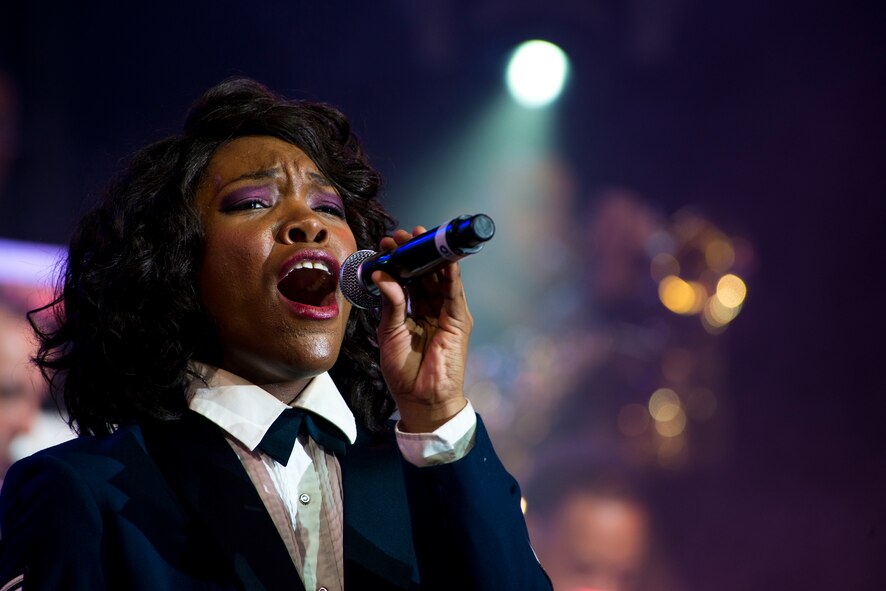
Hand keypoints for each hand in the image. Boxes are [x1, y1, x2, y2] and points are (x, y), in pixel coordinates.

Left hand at [373, 226, 472, 432]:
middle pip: (425, 274)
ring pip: (441, 278)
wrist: (421, 399)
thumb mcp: (390, 333)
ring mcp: (446, 314)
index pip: (408, 279)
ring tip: (419, 238)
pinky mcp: (459, 322)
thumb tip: (383, 275)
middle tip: (403, 235)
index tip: (388, 244)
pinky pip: (455, 294)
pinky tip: (444, 259)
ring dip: (432, 257)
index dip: (400, 261)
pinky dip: (451, 275)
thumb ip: (391, 304)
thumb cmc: (404, 372)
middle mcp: (431, 309)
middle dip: (415, 253)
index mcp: (413, 312)